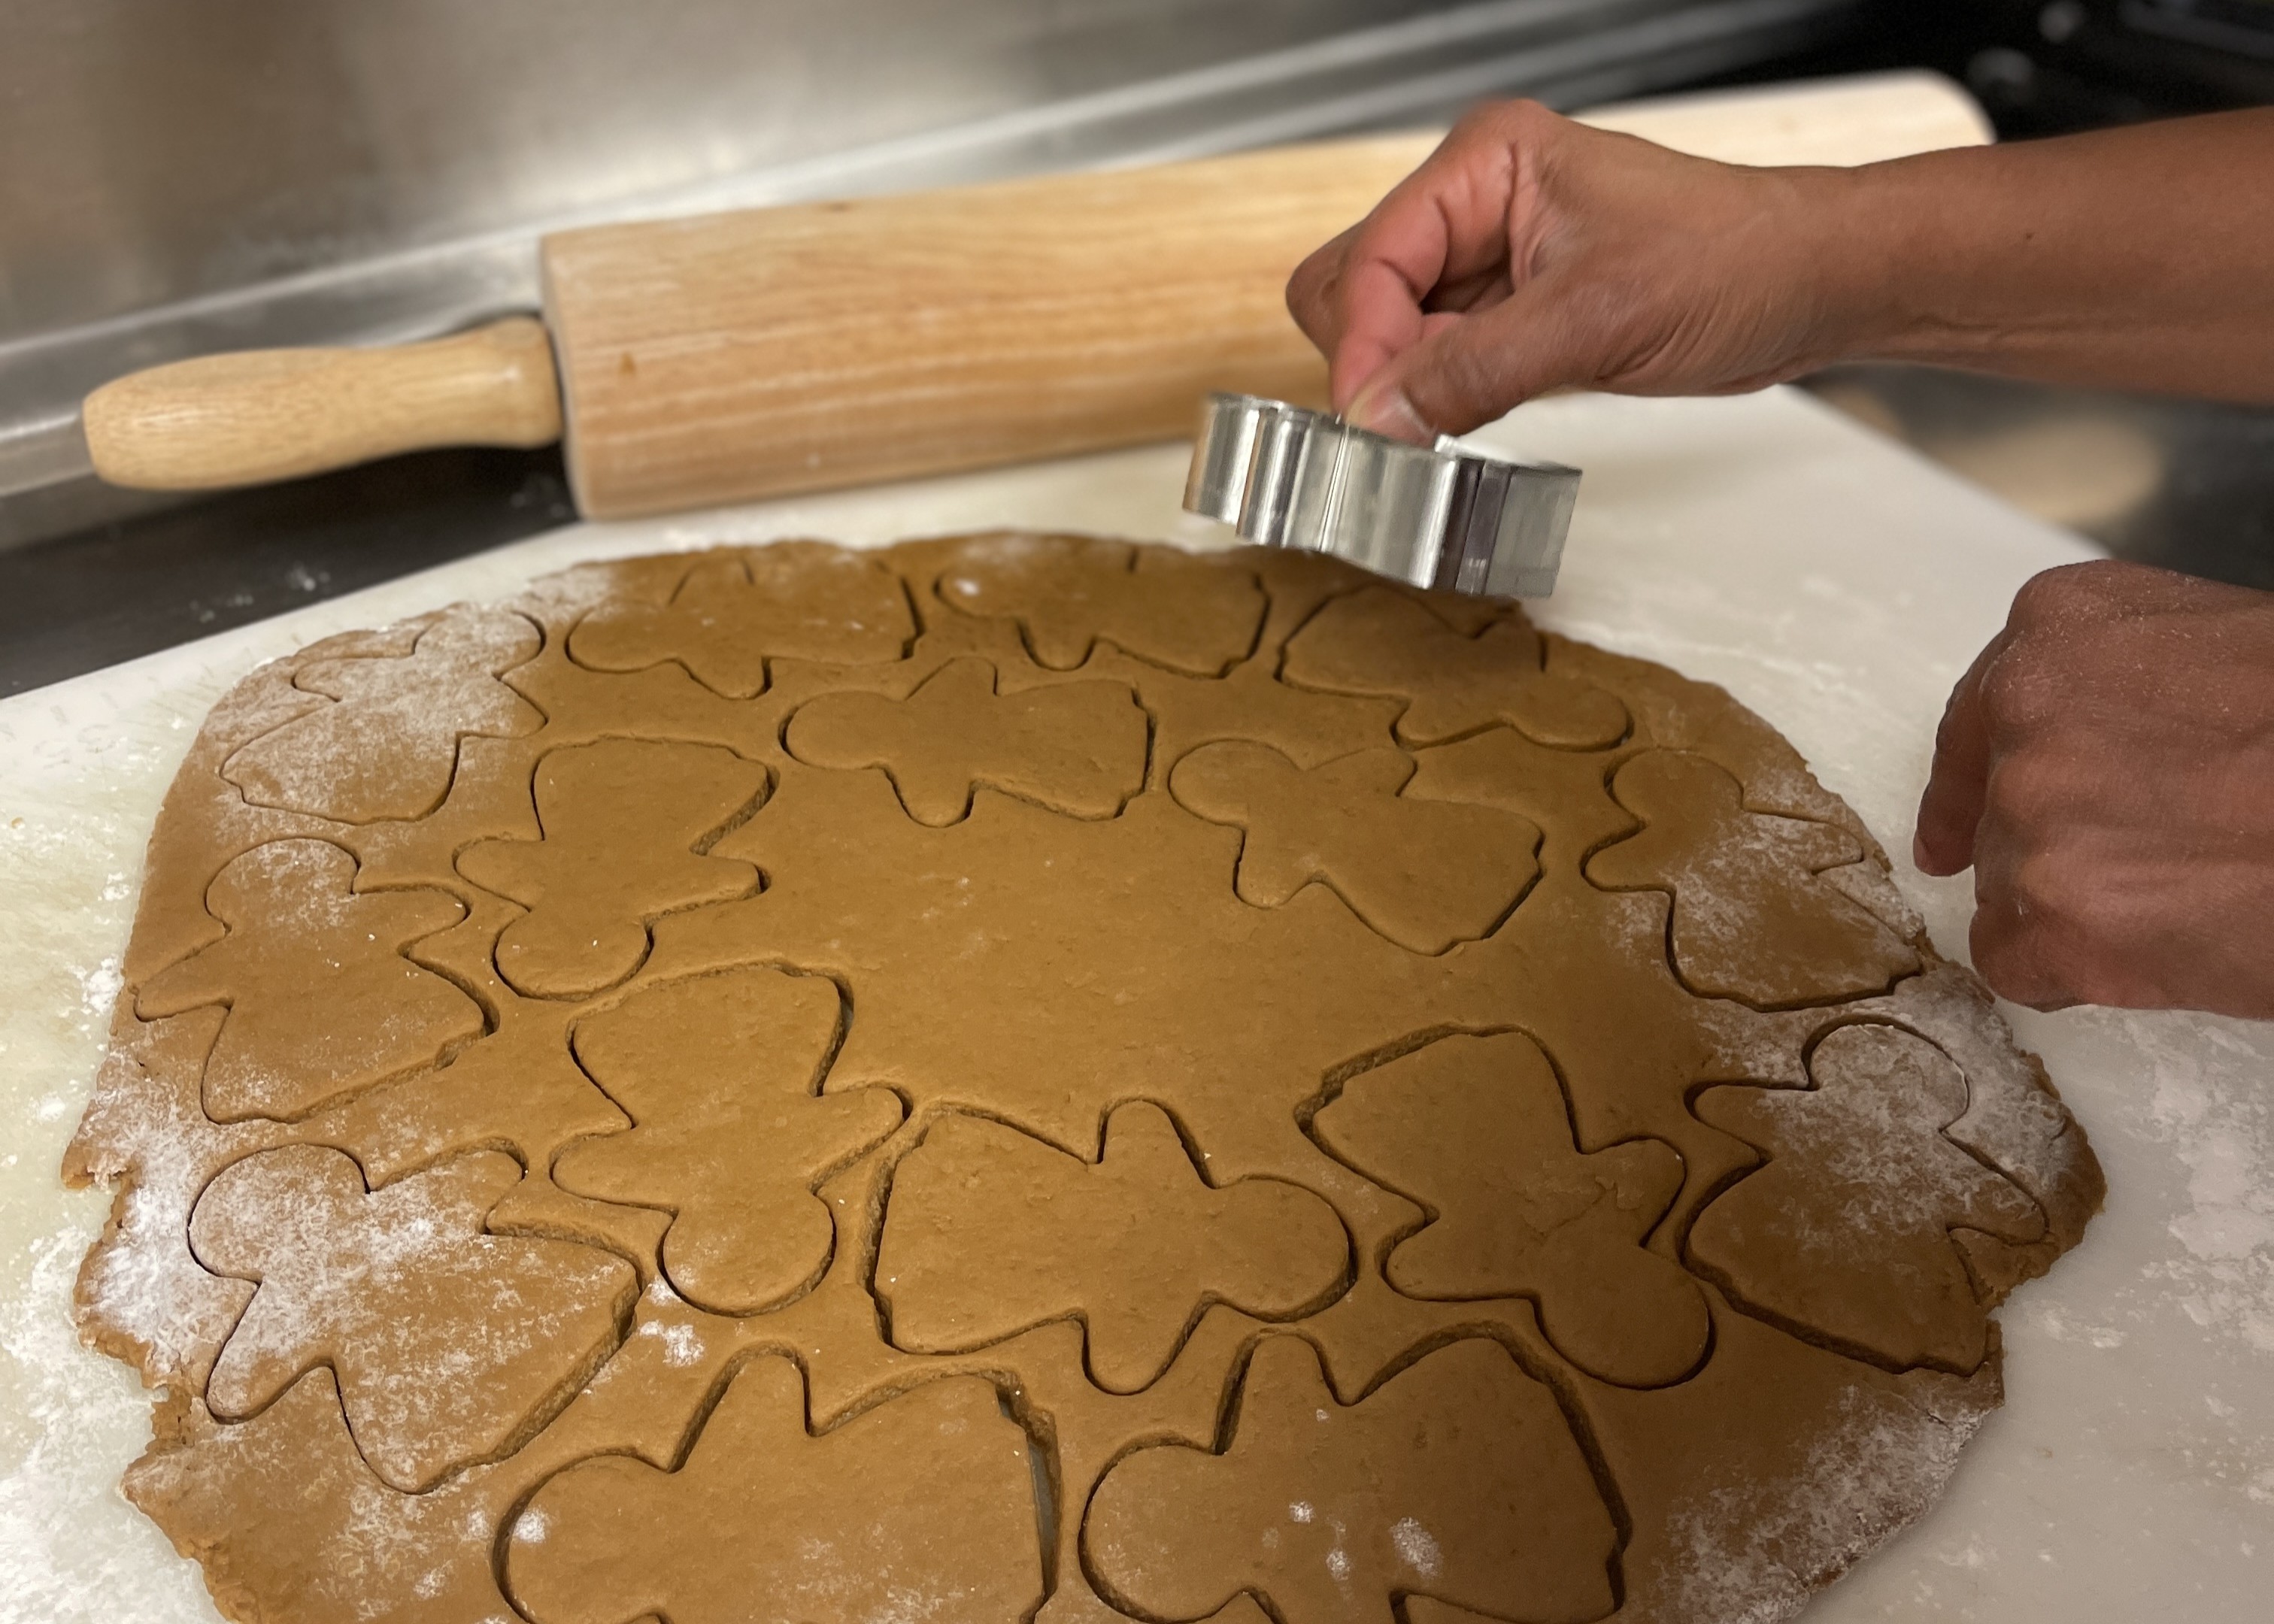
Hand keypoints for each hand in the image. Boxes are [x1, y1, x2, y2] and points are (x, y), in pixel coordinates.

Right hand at [1284, 100, 1855, 440]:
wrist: (1804, 287)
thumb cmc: (1731, 261)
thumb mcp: (1592, 322)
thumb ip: (1472, 371)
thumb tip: (1380, 418)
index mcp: (1486, 162)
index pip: (1373, 259)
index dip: (1364, 346)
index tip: (1371, 422)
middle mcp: (1474, 202)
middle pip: (1355, 288)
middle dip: (1372, 361)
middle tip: (1404, 425)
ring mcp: (1487, 258)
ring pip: (1386, 331)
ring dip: (1403, 385)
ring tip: (1449, 422)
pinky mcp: (1506, 311)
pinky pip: (1431, 359)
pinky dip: (1432, 398)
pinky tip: (1462, 421)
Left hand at [1915, 559, 2273, 1016]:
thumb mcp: (2225, 656)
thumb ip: (2128, 692)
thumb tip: (2095, 757)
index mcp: (2063, 626)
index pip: (1982, 711)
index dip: (1969, 783)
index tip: (1950, 836)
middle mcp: (2025, 709)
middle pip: (2000, 811)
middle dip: (2065, 850)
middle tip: (2160, 867)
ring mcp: (2030, 812)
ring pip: (2011, 889)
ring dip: (2086, 910)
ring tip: (2198, 892)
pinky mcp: (2047, 912)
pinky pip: (2015, 963)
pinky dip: (2078, 974)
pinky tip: (2166, 947)